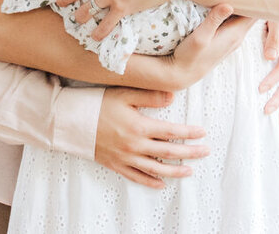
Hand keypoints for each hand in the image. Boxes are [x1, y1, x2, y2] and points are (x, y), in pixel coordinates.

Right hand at [93, 87, 209, 188]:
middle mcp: (134, 146)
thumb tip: (173, 97)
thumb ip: (150, 96)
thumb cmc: (98, 105)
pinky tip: (162, 183)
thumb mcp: (125, 94)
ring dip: (175, 171)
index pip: (171, 131)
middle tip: (205, 152)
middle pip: (168, 152)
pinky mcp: (116, 165)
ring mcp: (125, 158)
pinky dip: (150, 182)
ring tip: (190, 171)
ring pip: (155, 169)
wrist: (72, 122)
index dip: (189, 133)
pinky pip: (136, 177)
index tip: (203, 133)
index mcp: (139, 127)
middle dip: (189, 153)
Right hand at [164, 3, 253, 87]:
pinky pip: (236, 22)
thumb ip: (214, 20)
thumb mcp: (200, 37)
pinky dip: (235, 11)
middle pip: (252, 14)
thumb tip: (229, 4)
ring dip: (243, 5)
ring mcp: (232, 39)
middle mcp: (238, 36)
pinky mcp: (225, 40)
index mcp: (235, 33)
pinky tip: (227, 2)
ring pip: (244, 17)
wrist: (182, 75)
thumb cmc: (189, 56)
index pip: (255, 12)